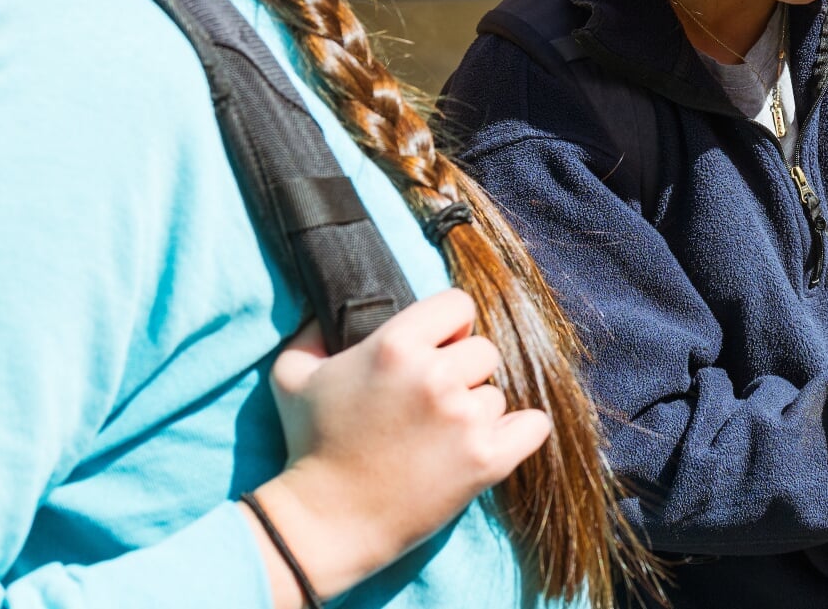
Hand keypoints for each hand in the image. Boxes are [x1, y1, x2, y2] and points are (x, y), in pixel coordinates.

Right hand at [245, 289, 551, 605]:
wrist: (325, 522)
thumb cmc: (309, 446)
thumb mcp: (293, 376)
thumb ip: (314, 330)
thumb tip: (334, 308)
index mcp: (396, 346)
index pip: (459, 305)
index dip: (449, 326)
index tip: (435, 348)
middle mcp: (437, 376)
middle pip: (484, 350)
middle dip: (462, 370)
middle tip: (432, 400)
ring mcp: (466, 419)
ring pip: (497, 393)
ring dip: (476, 410)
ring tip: (438, 436)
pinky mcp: (487, 459)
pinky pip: (533, 426)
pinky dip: (518, 433)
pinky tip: (490, 441)